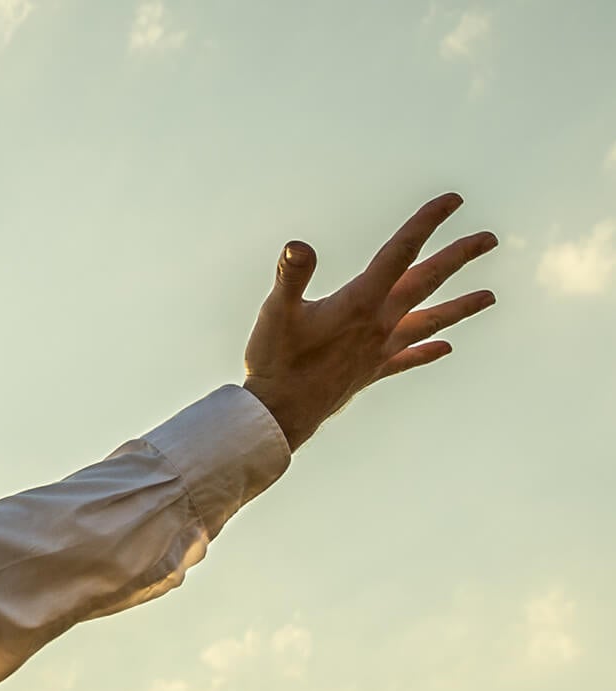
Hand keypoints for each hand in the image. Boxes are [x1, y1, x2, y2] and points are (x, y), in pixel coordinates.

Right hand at [242, 191, 497, 449]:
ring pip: (430, 321)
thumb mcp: (275, 312)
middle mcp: (380, 323)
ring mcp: (380, 349)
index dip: (426, 223)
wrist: (281, 415)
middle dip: (459, 257)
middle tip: (489, 240)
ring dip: (461, 306)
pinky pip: (409, 358)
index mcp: (361, 302)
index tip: (452, 200)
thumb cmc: (275, 362)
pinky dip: (428, 350)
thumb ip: (291, 276)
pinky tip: (446, 347)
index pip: (400, 252)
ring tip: (490, 297)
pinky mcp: (372, 371)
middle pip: (428, 282)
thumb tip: (298, 245)